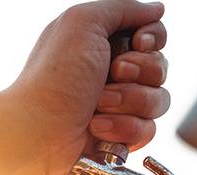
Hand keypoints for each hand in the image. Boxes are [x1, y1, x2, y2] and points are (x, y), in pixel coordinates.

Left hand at [0, 0, 167, 174]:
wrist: (37, 132)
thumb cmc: (54, 77)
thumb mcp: (84, 22)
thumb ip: (123, 8)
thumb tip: (157, 9)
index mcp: (102, 47)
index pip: (152, 37)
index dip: (152, 39)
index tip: (138, 43)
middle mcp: (111, 78)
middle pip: (160, 68)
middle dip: (140, 71)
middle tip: (111, 74)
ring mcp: (117, 111)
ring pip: (159, 101)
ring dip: (129, 100)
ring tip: (97, 107)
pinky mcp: (119, 140)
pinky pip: (147, 131)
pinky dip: (125, 128)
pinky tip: (97, 130)